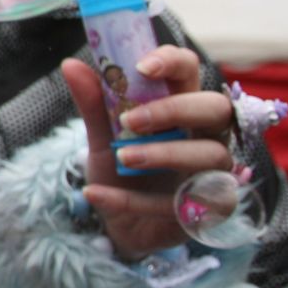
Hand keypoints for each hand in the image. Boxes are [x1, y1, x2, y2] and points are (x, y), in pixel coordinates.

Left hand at [62, 44, 237, 257]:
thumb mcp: (103, 137)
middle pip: (216, 109)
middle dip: (175, 109)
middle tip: (130, 120)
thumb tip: (70, 64)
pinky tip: (95, 195)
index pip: (191, 72)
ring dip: (163, 154)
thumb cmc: (123, 170)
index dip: (173, 62)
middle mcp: (206, 136)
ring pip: (209, 156)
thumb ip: (94, 104)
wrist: (121, 225)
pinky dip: (131, 201)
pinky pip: (175, 203)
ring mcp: (211, 174)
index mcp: (182, 108)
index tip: (141, 67)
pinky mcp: (203, 211)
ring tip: (122, 158)